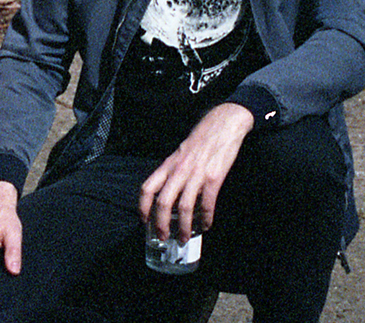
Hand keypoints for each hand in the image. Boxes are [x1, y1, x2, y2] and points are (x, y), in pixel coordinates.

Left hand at [138, 102, 253, 242]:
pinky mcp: (214, 178)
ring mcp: (196, 175)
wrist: (222, 126)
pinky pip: (207, 203)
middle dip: (161, 224)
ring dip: (184, 226)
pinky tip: (206, 225)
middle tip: (163, 238)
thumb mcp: (179, 155)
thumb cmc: (200, 141)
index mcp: (167, 165)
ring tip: (185, 237)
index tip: (144, 221)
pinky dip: (206, 218)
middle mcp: (178, 171)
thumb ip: (172, 172)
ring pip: (184, 207)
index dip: (143, 207)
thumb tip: (168, 193)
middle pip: (163, 202)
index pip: (147, 188)